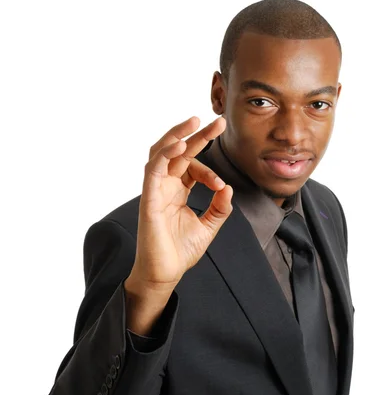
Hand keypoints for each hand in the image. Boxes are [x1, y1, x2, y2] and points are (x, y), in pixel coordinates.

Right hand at [125, 116, 232, 290]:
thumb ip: (219, 208)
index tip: (220, 185)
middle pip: (179, 152)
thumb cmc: (181, 252)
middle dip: (199, 135)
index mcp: (177, 191)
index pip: (192, 167)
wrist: (165, 273)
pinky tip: (180, 144)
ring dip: (178, 135)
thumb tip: (228, 188)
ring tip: (194, 121)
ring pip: (162, 153)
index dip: (209, 171)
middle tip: (219, 121)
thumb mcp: (208, 227)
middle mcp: (165, 187)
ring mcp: (155, 190)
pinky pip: (154, 169)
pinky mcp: (148, 198)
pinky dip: (166, 154)